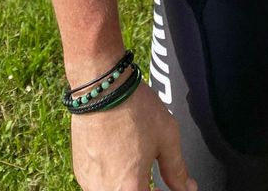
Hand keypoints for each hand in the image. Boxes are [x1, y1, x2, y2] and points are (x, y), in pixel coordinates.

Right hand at [71, 80, 196, 190]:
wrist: (102, 87)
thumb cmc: (136, 109)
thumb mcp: (166, 137)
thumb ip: (177, 169)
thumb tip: (188, 188)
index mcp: (129, 188)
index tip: (173, 188)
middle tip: (158, 183)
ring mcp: (89, 182)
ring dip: (129, 187)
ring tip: (141, 170)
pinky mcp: (80, 171)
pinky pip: (99, 186)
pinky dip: (113, 181)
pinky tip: (123, 163)